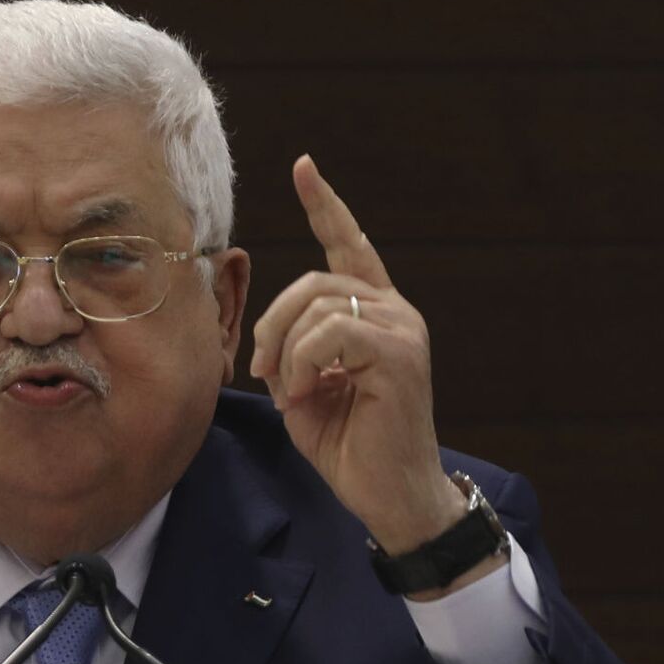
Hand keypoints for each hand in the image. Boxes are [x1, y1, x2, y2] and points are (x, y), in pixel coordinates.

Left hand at [248, 155, 468, 558]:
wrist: (393, 497)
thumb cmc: (352, 449)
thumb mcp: (305, 389)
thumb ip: (291, 349)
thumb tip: (268, 335)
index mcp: (376, 314)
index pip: (349, 246)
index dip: (325, 206)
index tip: (304, 167)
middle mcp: (396, 311)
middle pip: (315, 282)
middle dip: (272, 322)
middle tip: (261, 370)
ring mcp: (402, 329)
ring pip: (318, 306)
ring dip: (285, 352)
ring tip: (289, 393)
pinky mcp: (399, 353)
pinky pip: (331, 334)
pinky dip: (301, 364)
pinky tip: (303, 395)